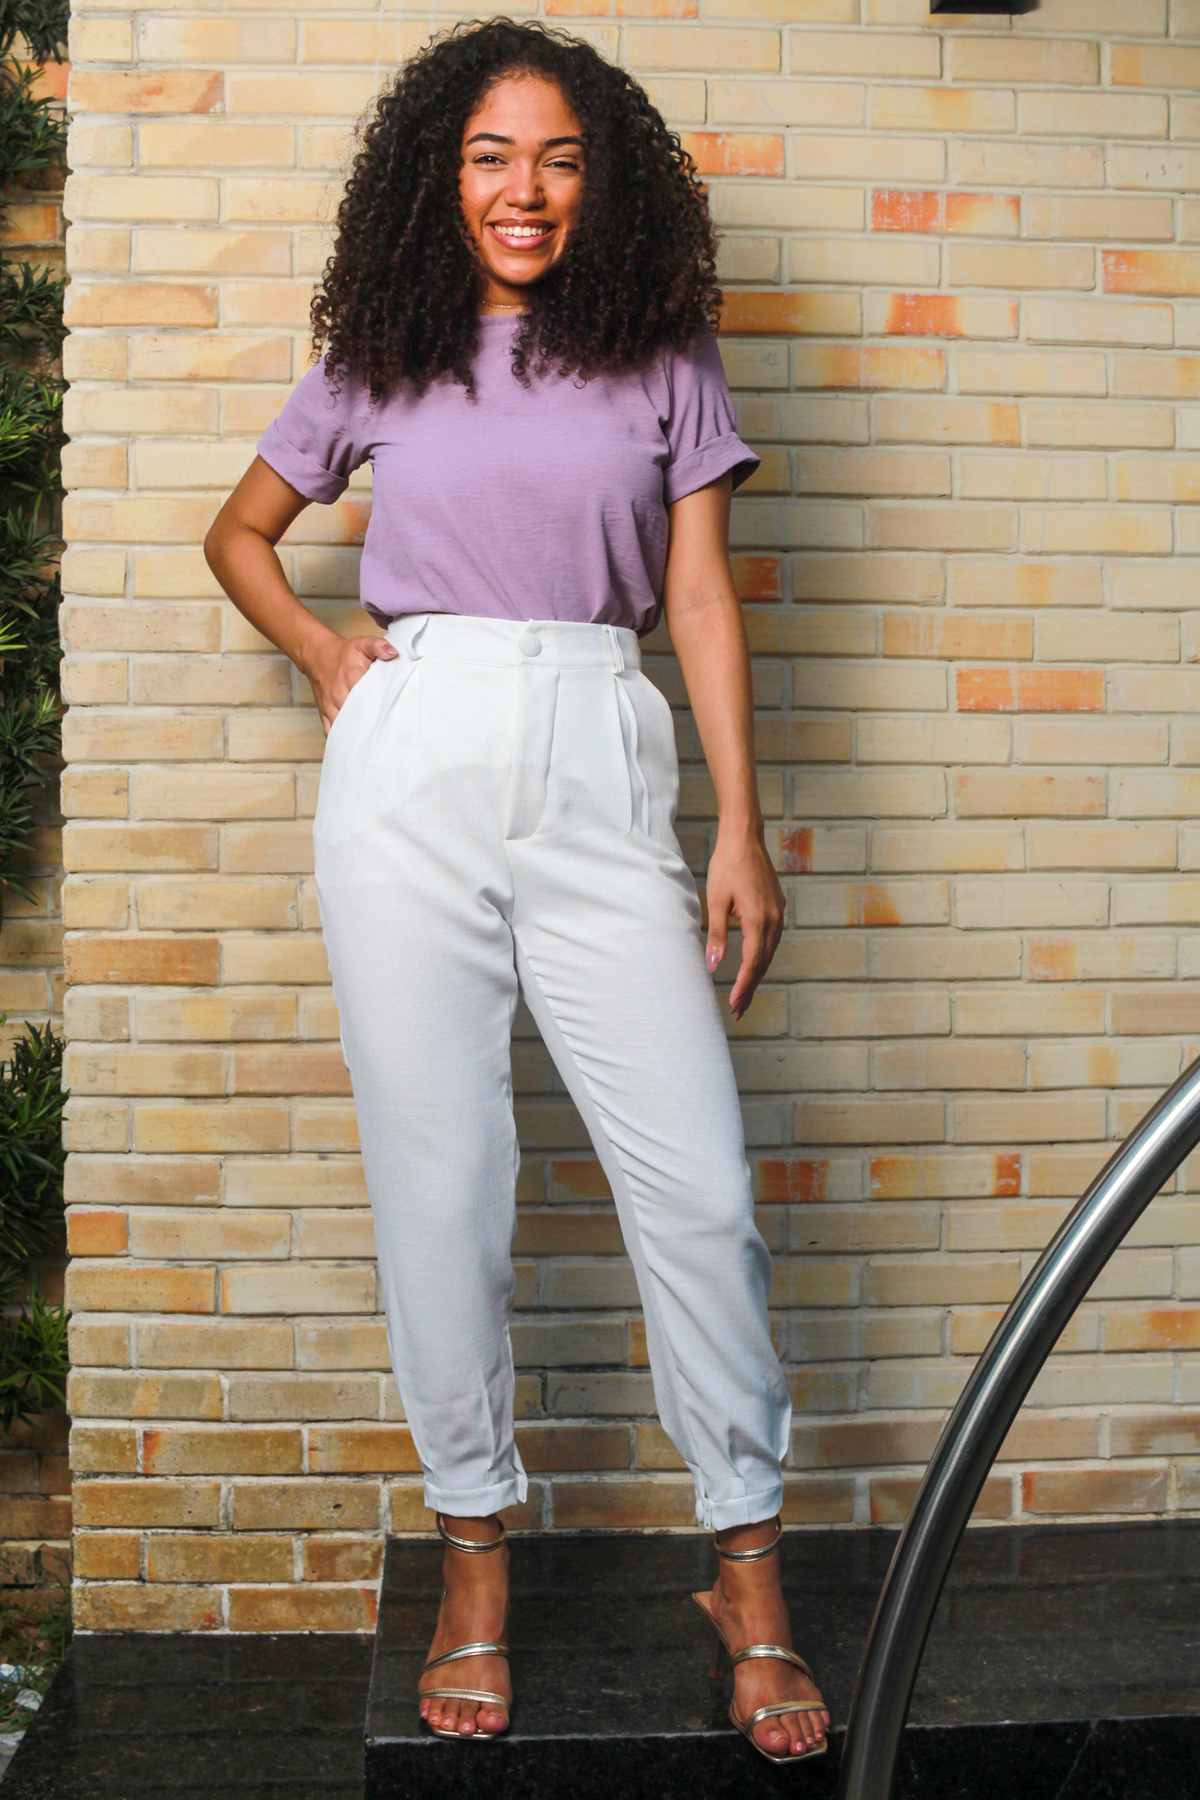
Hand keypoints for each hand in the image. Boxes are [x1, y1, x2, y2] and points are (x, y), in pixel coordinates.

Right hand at [307, 632, 398, 735]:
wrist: (318, 655)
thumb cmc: (344, 653)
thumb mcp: (363, 644)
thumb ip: (379, 646)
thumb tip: (393, 653)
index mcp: (352, 677)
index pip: (370, 697)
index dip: (382, 707)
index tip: (392, 713)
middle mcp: (339, 693)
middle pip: (358, 716)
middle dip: (371, 725)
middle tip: (386, 732)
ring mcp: (330, 705)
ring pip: (344, 727)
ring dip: (357, 735)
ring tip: (372, 741)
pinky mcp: (324, 713)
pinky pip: (331, 732)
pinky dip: (341, 740)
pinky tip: (354, 744)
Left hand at [704, 822, 784, 1020]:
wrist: (745, 838)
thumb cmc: (728, 866)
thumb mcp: (715, 901)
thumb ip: (717, 935)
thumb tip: (714, 965)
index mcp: (758, 919)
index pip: (752, 963)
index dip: (743, 986)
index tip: (733, 1004)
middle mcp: (774, 919)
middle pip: (764, 963)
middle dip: (750, 987)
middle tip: (739, 1010)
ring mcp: (778, 913)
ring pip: (770, 952)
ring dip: (757, 974)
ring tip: (744, 994)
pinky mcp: (777, 907)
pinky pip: (772, 939)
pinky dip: (763, 956)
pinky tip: (754, 965)